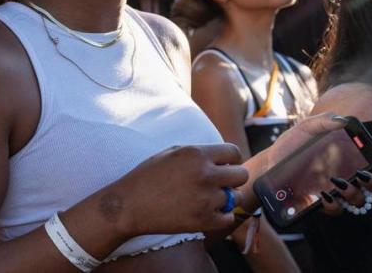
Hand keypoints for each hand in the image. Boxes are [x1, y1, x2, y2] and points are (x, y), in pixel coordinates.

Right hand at [98, 143, 249, 237]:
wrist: (129, 205)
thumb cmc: (148, 177)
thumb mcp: (171, 153)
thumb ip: (199, 154)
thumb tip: (224, 159)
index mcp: (196, 154)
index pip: (234, 152)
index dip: (231, 160)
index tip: (225, 167)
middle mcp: (205, 174)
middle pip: (242, 175)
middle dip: (232, 179)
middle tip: (219, 184)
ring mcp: (206, 198)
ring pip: (237, 198)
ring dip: (227, 198)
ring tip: (208, 199)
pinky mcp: (205, 220)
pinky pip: (228, 218)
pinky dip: (220, 216)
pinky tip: (204, 211)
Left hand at [254, 113, 371, 214]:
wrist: (267, 163)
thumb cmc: (289, 145)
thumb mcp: (303, 129)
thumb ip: (322, 122)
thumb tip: (341, 120)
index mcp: (344, 158)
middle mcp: (344, 176)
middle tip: (361, 175)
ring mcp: (334, 192)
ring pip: (358, 200)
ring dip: (354, 193)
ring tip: (338, 183)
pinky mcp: (321, 204)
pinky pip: (336, 210)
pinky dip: (334, 204)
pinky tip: (324, 194)